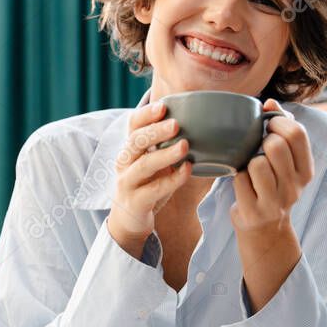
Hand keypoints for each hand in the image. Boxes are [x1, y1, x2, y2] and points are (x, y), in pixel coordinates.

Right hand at [107, 100, 192, 257]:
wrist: (130, 221)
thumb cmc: (147, 186)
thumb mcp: (153, 163)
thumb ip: (167, 146)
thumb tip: (202, 124)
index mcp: (130, 149)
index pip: (132, 125)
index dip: (146, 115)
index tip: (164, 106)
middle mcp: (124, 163)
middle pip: (135, 142)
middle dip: (156, 131)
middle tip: (176, 124)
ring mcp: (128, 183)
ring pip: (144, 165)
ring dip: (165, 154)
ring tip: (185, 146)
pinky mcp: (136, 202)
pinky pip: (154, 189)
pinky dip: (172, 179)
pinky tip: (187, 170)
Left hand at [230, 98, 313, 237]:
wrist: (264, 230)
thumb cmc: (270, 186)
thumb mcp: (285, 163)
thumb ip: (282, 131)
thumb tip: (270, 102)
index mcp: (306, 171)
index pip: (297, 134)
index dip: (278, 121)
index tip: (268, 125)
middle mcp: (295, 187)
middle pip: (276, 146)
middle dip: (261, 140)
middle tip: (257, 147)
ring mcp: (275, 202)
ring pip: (257, 163)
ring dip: (247, 161)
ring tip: (250, 169)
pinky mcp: (254, 212)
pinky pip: (239, 180)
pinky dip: (236, 177)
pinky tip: (242, 184)